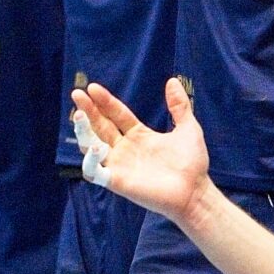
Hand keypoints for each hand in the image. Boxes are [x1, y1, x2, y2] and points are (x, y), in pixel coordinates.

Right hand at [71, 77, 212, 222]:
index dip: (104, 101)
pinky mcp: (117, 181)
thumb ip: (179, 106)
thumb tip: (173, 80)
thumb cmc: (192, 164)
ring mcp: (119, 165)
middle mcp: (125, 149)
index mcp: (138, 135)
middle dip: (87, 110)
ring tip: (80, 115)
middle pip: (99, 126)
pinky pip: (94, 171)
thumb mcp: (188, 128)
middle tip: (77, 94)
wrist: (195, 193)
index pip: (115, 114)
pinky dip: (90, 160)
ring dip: (83, 131)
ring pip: (91, 146)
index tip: (93, 87)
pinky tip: (96, 146)